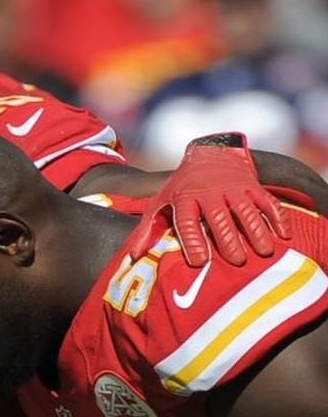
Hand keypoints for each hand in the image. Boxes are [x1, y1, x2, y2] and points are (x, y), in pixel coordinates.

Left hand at [127, 132, 289, 267]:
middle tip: (237, 261)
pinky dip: (276, 216)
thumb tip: (132, 257)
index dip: (193, 241)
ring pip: (245, 210)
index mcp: (183, 199)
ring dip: (256, 230)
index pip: (187, 222)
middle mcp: (208, 192)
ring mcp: (232, 187)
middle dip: (228, 239)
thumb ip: (147, 230)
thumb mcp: (160, 203)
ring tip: (264, 252)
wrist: (207, 154)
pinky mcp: (251, 184)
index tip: (200, 262)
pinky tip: (283, 234)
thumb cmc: (181, 188)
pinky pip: (266, 201)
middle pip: (219, 218)